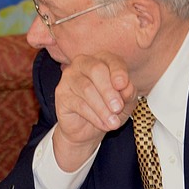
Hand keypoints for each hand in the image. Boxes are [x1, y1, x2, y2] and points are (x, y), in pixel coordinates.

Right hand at [52, 53, 137, 170]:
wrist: (86, 129)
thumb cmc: (108, 109)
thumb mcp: (125, 103)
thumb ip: (128, 93)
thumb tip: (126, 88)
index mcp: (102, 60)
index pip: (111, 60)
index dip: (118, 72)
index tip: (123, 85)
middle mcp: (83, 63)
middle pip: (96, 70)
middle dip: (109, 90)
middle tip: (118, 108)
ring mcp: (69, 77)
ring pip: (87, 88)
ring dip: (102, 108)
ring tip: (114, 123)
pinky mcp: (61, 93)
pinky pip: (78, 103)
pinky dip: (94, 116)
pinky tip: (103, 125)